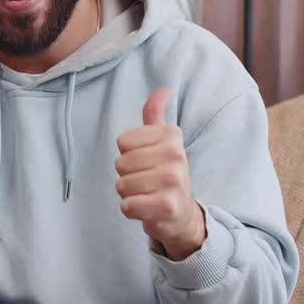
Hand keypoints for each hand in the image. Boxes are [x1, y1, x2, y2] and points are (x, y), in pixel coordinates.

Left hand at [114, 88, 205, 259]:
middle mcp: (177, 155)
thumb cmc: (165, 173)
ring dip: (129, 193)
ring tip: (147, 193)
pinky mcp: (167, 206)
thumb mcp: (162, 142)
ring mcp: (174, 181)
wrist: (182, 213)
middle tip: (147, 181)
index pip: (122, 142)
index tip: (147, 161)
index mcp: (172, 135)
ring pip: (122, 185)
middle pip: (120, 164)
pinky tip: (148, 208)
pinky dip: (131, 209)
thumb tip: (163, 90)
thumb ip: (155, 115)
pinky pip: (127, 205)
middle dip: (127, 176)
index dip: (128, 154)